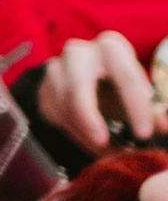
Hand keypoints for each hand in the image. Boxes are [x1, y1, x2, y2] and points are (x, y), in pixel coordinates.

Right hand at [38, 29, 162, 154]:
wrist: (84, 77)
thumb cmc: (118, 85)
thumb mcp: (137, 93)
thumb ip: (151, 111)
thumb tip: (165, 127)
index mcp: (110, 48)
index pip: (124, 75)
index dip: (135, 106)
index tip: (144, 134)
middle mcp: (78, 53)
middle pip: (78, 86)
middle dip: (89, 117)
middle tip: (104, 143)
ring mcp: (56, 70)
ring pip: (63, 105)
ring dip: (83, 133)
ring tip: (105, 152)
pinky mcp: (44, 90)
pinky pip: (55, 116)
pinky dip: (74, 135)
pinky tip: (91, 144)